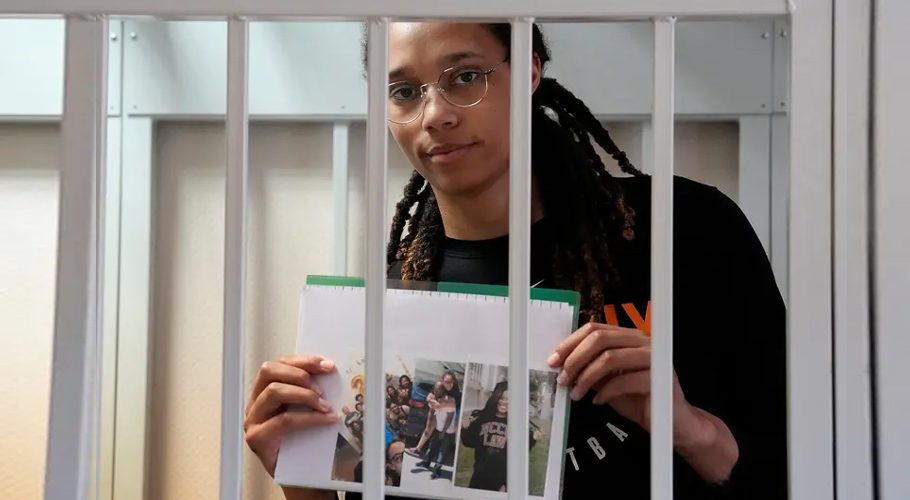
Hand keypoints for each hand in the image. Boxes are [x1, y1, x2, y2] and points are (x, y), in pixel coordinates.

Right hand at [244, 354, 339, 476]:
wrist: (297, 473)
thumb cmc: (300, 440)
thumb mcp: (304, 408)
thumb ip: (308, 390)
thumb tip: (329, 372)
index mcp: (264, 391)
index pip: (279, 364)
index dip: (303, 360)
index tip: (327, 365)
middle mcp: (255, 402)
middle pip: (269, 371)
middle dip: (300, 373)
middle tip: (322, 387)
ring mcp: (253, 420)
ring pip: (274, 391)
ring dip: (305, 395)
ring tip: (324, 405)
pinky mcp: (258, 437)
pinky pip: (284, 420)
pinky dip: (309, 417)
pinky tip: (326, 419)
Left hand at [548, 323, 714, 448]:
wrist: (671, 423)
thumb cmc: (639, 399)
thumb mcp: (608, 381)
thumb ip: (590, 368)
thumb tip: (562, 364)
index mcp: (629, 337)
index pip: (594, 329)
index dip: (570, 343)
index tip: (554, 360)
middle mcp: (642, 341)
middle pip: (600, 340)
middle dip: (575, 359)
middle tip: (562, 378)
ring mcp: (653, 357)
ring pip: (609, 358)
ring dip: (586, 378)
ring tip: (576, 393)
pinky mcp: (658, 377)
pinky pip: (623, 381)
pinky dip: (605, 392)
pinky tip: (598, 401)